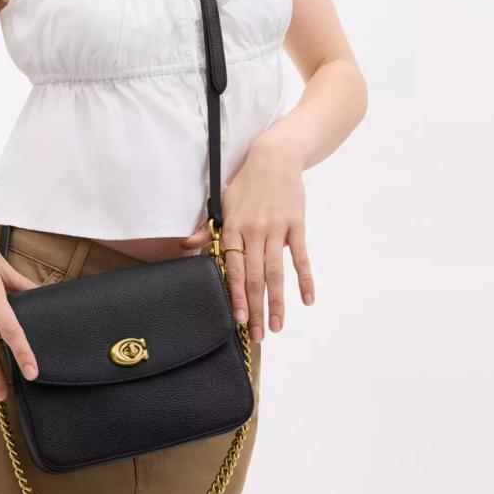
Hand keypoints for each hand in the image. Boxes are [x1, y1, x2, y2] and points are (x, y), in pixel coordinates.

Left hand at [177, 140, 314, 341]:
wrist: (274, 158)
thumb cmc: (246, 183)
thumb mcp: (222, 203)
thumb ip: (208, 229)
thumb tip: (186, 246)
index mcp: (234, 228)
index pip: (234, 268)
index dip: (236, 294)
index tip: (236, 317)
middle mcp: (254, 231)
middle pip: (255, 277)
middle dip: (255, 308)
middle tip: (256, 336)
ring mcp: (277, 229)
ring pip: (276, 272)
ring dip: (277, 302)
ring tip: (276, 326)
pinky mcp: (296, 226)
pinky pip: (300, 257)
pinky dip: (304, 279)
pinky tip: (307, 300)